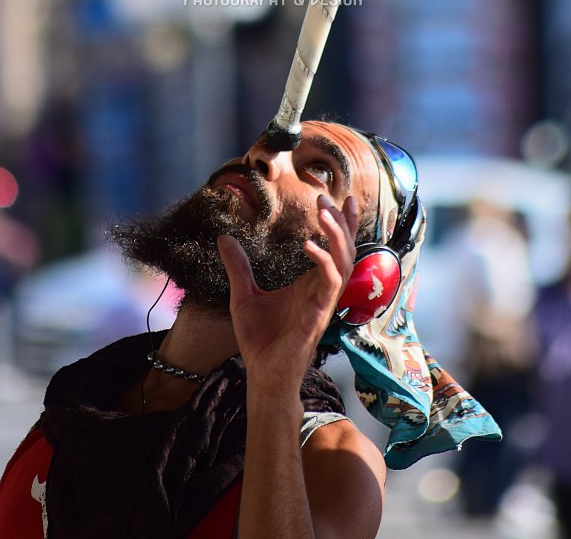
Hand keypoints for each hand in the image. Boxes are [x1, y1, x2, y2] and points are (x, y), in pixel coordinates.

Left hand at [217, 195, 357, 394]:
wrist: (261, 374)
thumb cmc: (260, 339)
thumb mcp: (242, 294)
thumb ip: (238, 266)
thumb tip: (224, 238)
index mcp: (311, 283)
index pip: (335, 248)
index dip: (342, 223)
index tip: (340, 196)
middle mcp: (322, 290)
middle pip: (346, 249)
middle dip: (341, 221)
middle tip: (326, 196)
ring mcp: (323, 302)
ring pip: (344, 261)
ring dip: (337, 234)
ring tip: (322, 212)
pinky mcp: (318, 315)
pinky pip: (329, 283)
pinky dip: (323, 261)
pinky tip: (308, 245)